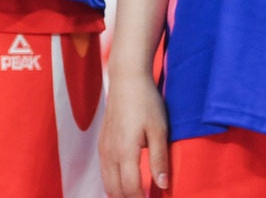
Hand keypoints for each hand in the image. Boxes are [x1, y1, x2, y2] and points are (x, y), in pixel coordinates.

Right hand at [99, 72, 170, 197]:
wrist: (126, 80)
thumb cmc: (146, 102)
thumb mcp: (159, 130)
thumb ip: (159, 160)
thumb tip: (163, 185)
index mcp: (125, 152)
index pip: (131, 189)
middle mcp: (110, 154)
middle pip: (115, 191)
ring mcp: (103, 148)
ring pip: (107, 183)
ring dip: (120, 194)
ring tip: (136, 196)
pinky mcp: (102, 143)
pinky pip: (104, 171)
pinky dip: (113, 183)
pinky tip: (124, 182)